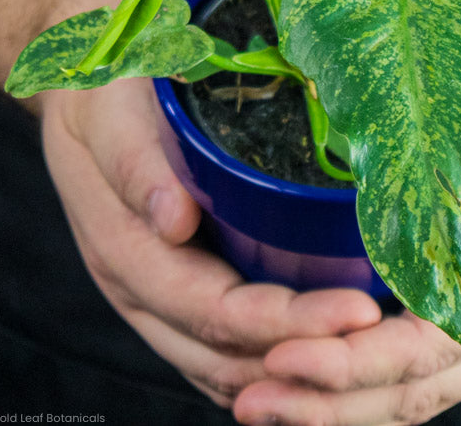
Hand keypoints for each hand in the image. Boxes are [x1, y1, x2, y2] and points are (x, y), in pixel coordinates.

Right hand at [39, 78, 381, 408]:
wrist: (80, 93)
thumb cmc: (103, 95)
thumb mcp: (111, 113)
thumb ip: (136, 164)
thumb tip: (173, 221)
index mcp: (125, 248)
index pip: (215, 310)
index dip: (290, 321)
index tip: (359, 311)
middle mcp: (138, 286)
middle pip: (224, 352)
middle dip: (306, 353)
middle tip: (380, 339)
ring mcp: (153, 292)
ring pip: (221, 364)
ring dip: (291, 368)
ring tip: (362, 348)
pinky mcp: (170, 283)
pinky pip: (216, 345)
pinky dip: (266, 357)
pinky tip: (312, 343)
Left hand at [233, 24, 460, 424]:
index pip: (445, 339)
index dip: (367, 357)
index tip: (291, 355)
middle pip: (424, 377)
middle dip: (337, 393)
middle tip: (255, 394)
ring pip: (424, 382)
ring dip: (345, 400)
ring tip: (267, 397)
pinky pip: (434, 357)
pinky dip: (377, 376)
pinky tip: (327, 376)